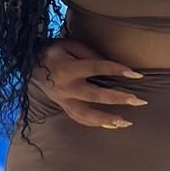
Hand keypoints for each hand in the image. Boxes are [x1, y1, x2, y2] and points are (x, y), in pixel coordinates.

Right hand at [31, 37, 147, 129]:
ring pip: (86, 114)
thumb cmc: (54, 52)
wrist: (30, 65)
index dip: (115, 70)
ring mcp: (63, 100)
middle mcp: (66, 87)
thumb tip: (110, 66)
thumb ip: (89, 54)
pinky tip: (112, 126)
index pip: (96, 68)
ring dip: (107, 119)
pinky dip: (96, 123)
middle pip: (94, 95)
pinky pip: (79, 119)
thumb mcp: (69, 45)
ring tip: (126, 122)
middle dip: (118, 98)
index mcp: (68, 68)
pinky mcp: (63, 107)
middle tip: (138, 100)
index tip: (135, 74)